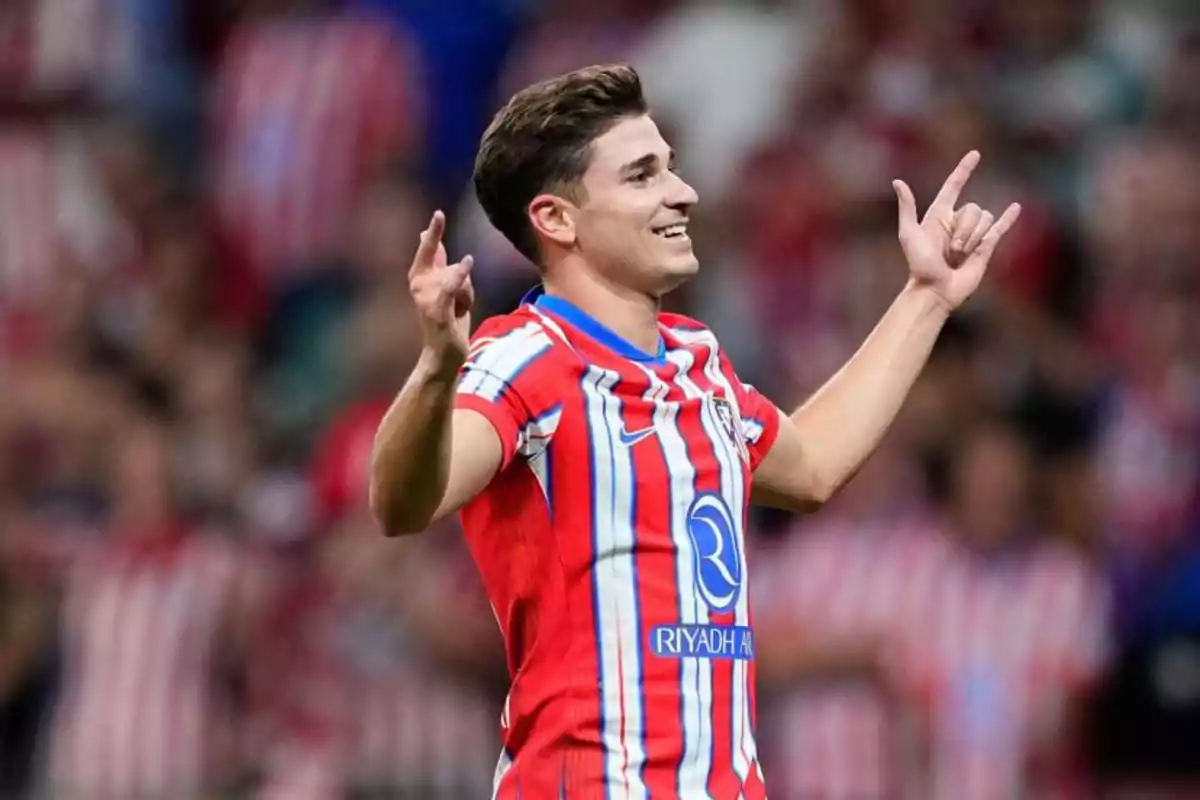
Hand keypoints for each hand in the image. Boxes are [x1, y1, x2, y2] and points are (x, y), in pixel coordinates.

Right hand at [409, 210, 474, 371]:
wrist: (442, 355)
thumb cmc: (446, 321)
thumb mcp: (442, 286)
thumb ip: (435, 262)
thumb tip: (429, 236)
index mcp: (419, 278)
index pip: (427, 250)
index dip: (435, 232)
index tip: (439, 214)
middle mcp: (418, 285)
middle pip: (448, 265)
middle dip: (459, 278)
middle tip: (458, 299)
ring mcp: (426, 298)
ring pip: (456, 278)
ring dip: (467, 296)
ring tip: (460, 313)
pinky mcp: (437, 310)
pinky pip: (450, 286)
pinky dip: (459, 274)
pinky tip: (468, 261)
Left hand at [892, 151, 1020, 311]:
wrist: (935, 290)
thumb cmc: (918, 265)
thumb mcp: (909, 234)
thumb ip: (907, 208)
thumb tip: (898, 182)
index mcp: (938, 216)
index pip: (954, 186)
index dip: (964, 170)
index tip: (975, 155)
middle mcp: (956, 222)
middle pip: (973, 208)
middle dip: (964, 230)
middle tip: (949, 252)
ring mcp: (972, 234)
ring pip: (985, 220)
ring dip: (973, 239)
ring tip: (959, 257)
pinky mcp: (985, 248)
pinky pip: (999, 228)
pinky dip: (1008, 219)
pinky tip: (1016, 208)